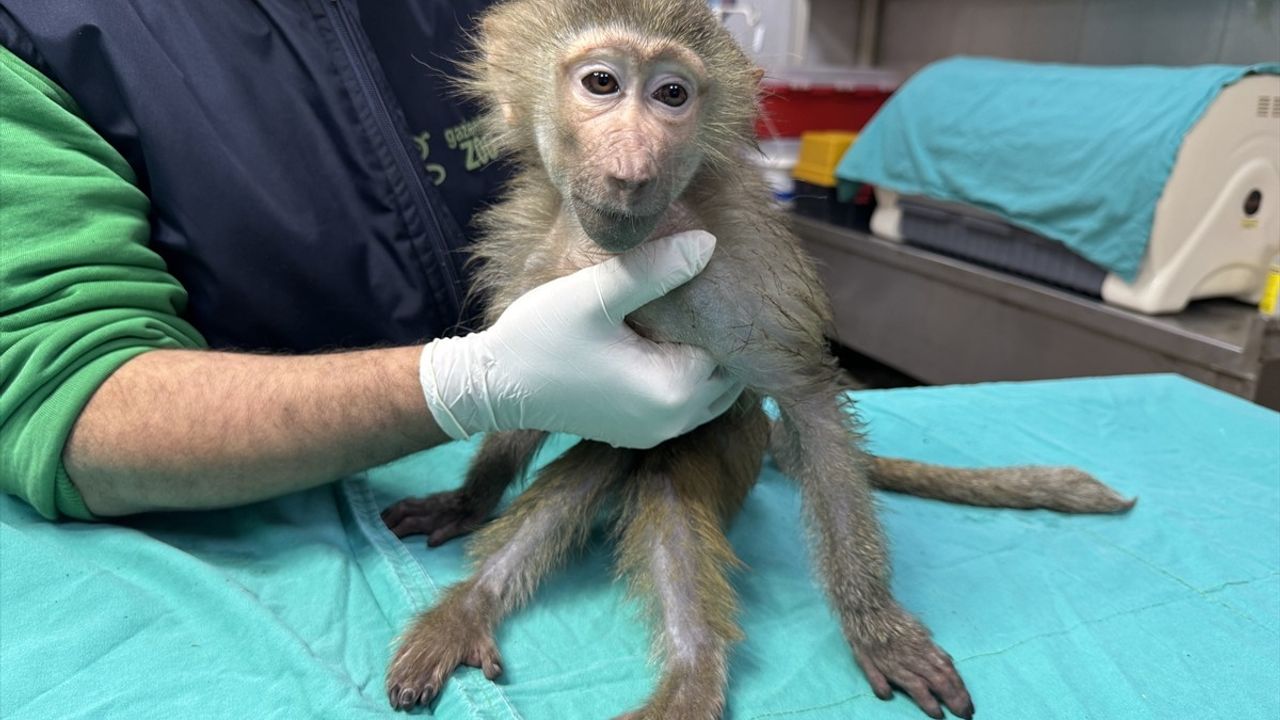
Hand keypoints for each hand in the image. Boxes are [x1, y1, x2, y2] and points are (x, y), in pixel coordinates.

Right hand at [419, 231, 742, 447]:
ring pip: (712, 390)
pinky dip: (687, 376)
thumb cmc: (541, 336)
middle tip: (699, 293)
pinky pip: (687, 404)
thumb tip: (709, 244)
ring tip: (684, 316)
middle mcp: (675, 421)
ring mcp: (658, 432)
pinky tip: (664, 342)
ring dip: (704, 357)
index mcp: (674, 390)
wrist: (494, 385)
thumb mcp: (597, 294)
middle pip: (728, 372)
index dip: (719, 310)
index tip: (701, 280)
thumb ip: (654, 269)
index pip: (728, 345)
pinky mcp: (641, 432)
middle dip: (719, 337)